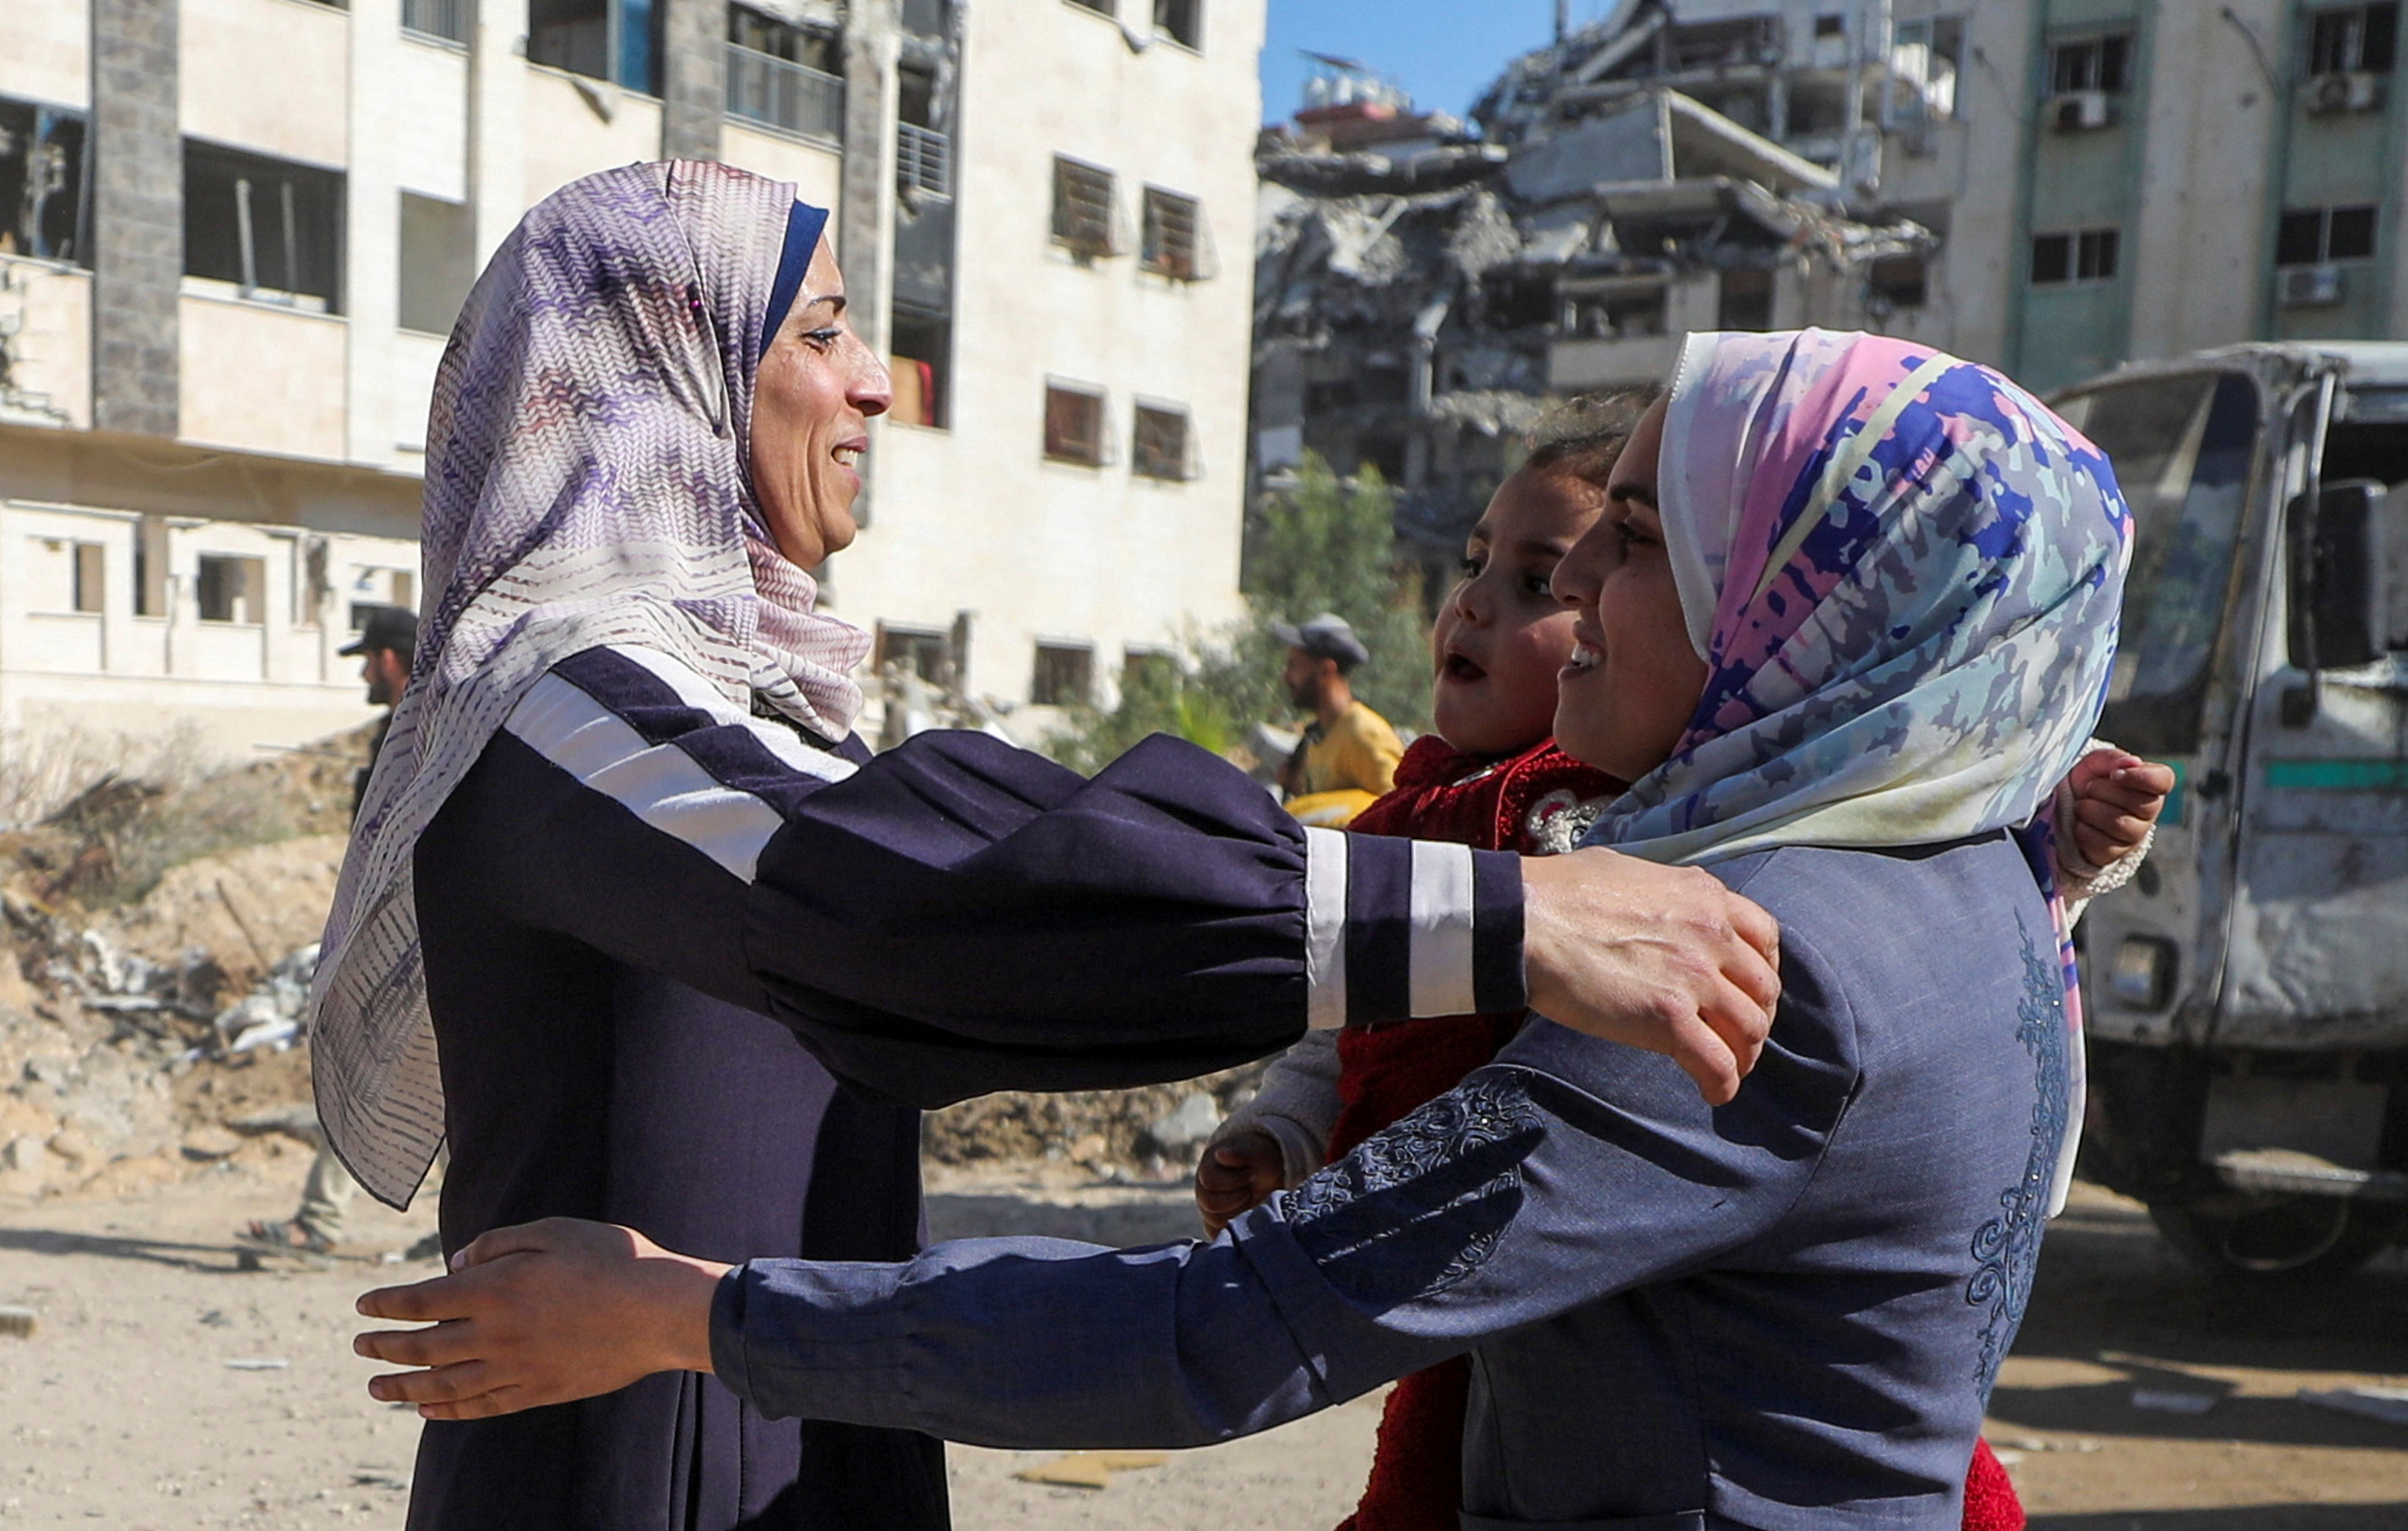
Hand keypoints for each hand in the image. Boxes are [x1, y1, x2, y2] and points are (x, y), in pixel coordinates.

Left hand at [352, 1218, 728, 1420]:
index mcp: (495, 1289)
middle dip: (384, 1346)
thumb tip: (456, 1262)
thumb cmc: (610, 1259)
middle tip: (359, 1347)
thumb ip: (498, 1243)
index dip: (387, 1304)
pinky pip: (480, 1406)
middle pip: (423, 1346)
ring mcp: (515, 1368)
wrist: (659, 1311)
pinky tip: (428, 1411)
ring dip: (404, 1387)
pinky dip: (447, 1410)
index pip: (422, 1300)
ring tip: (378, 1388)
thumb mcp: (553, 1231)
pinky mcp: (537, 1390)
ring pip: (444, 1384)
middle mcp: (495, 1334)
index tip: (364, 1306)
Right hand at [1195, 1130, 1285, 1237]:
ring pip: (1214, 1221)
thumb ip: (1240, 1153)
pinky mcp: (1216, 1226)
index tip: (1250, 1173)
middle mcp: (1203, 1191)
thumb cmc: (1261, 1162)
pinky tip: (1248, 1215)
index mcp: (1207, 1168)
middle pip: (1210, 1203)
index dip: (1234, 1179)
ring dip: (1238, 1212)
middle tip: (1251, 1189)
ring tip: (1251, 1200)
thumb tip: (1220, 1154)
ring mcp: (1207, 1210)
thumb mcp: (1257, 1153)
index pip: (1210, 1180)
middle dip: (1237, 1197)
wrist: (1268, 1176)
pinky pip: (1218, 1234)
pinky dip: (1235, 1228)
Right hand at [1518, 847, 1780, 1106]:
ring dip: (1743, 1055)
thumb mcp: (1630, 871)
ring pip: (1749, 1029)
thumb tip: (1659, 909)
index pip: (1765, 937)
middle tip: (1736, 1037)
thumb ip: (1665, 893)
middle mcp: (1711, 934)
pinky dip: (1721, 1084)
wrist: (1523, 919)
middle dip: (1755, 1018)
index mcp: (1703, 895)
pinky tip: (1711, 1092)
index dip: (1762, 971)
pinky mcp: (1667, 1018)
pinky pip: (1716, 1063)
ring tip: (1726, 1069)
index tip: (1746, 990)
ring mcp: (1693, 977)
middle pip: (1763, 989)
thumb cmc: (1559, 891)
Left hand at [2065, 750, 2173, 869]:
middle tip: (2091, 787)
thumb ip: (2113, 759)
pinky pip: (2098, 842)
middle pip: (2137, 803)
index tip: (2115, 774)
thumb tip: (2131, 762)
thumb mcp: (2096, 762)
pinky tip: (2081, 822)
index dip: (2140, 777)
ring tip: (2083, 804)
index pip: (2163, 780)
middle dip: (2103, 790)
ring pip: (2118, 824)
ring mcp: (2134, 835)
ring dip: (2090, 810)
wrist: (2067, 805)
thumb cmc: (2090, 780)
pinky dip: (2081, 829)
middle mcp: (2149, 811)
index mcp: (2151, 784)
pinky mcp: (2114, 853)